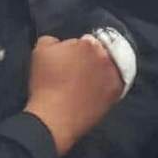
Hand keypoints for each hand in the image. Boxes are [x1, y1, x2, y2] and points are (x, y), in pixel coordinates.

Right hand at [24, 35, 122, 155]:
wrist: (53, 118)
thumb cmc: (44, 84)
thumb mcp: (40, 50)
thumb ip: (53, 40)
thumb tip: (62, 43)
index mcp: (86, 43)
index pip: (86, 41)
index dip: (78, 50)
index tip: (71, 61)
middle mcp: (103, 56)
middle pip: (99, 52)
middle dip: (90, 59)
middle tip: (79, 72)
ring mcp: (112, 73)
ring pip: (109, 66)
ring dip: (101, 70)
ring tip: (88, 83)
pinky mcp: (116, 91)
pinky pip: (117, 82)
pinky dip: (109, 84)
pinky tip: (98, 91)